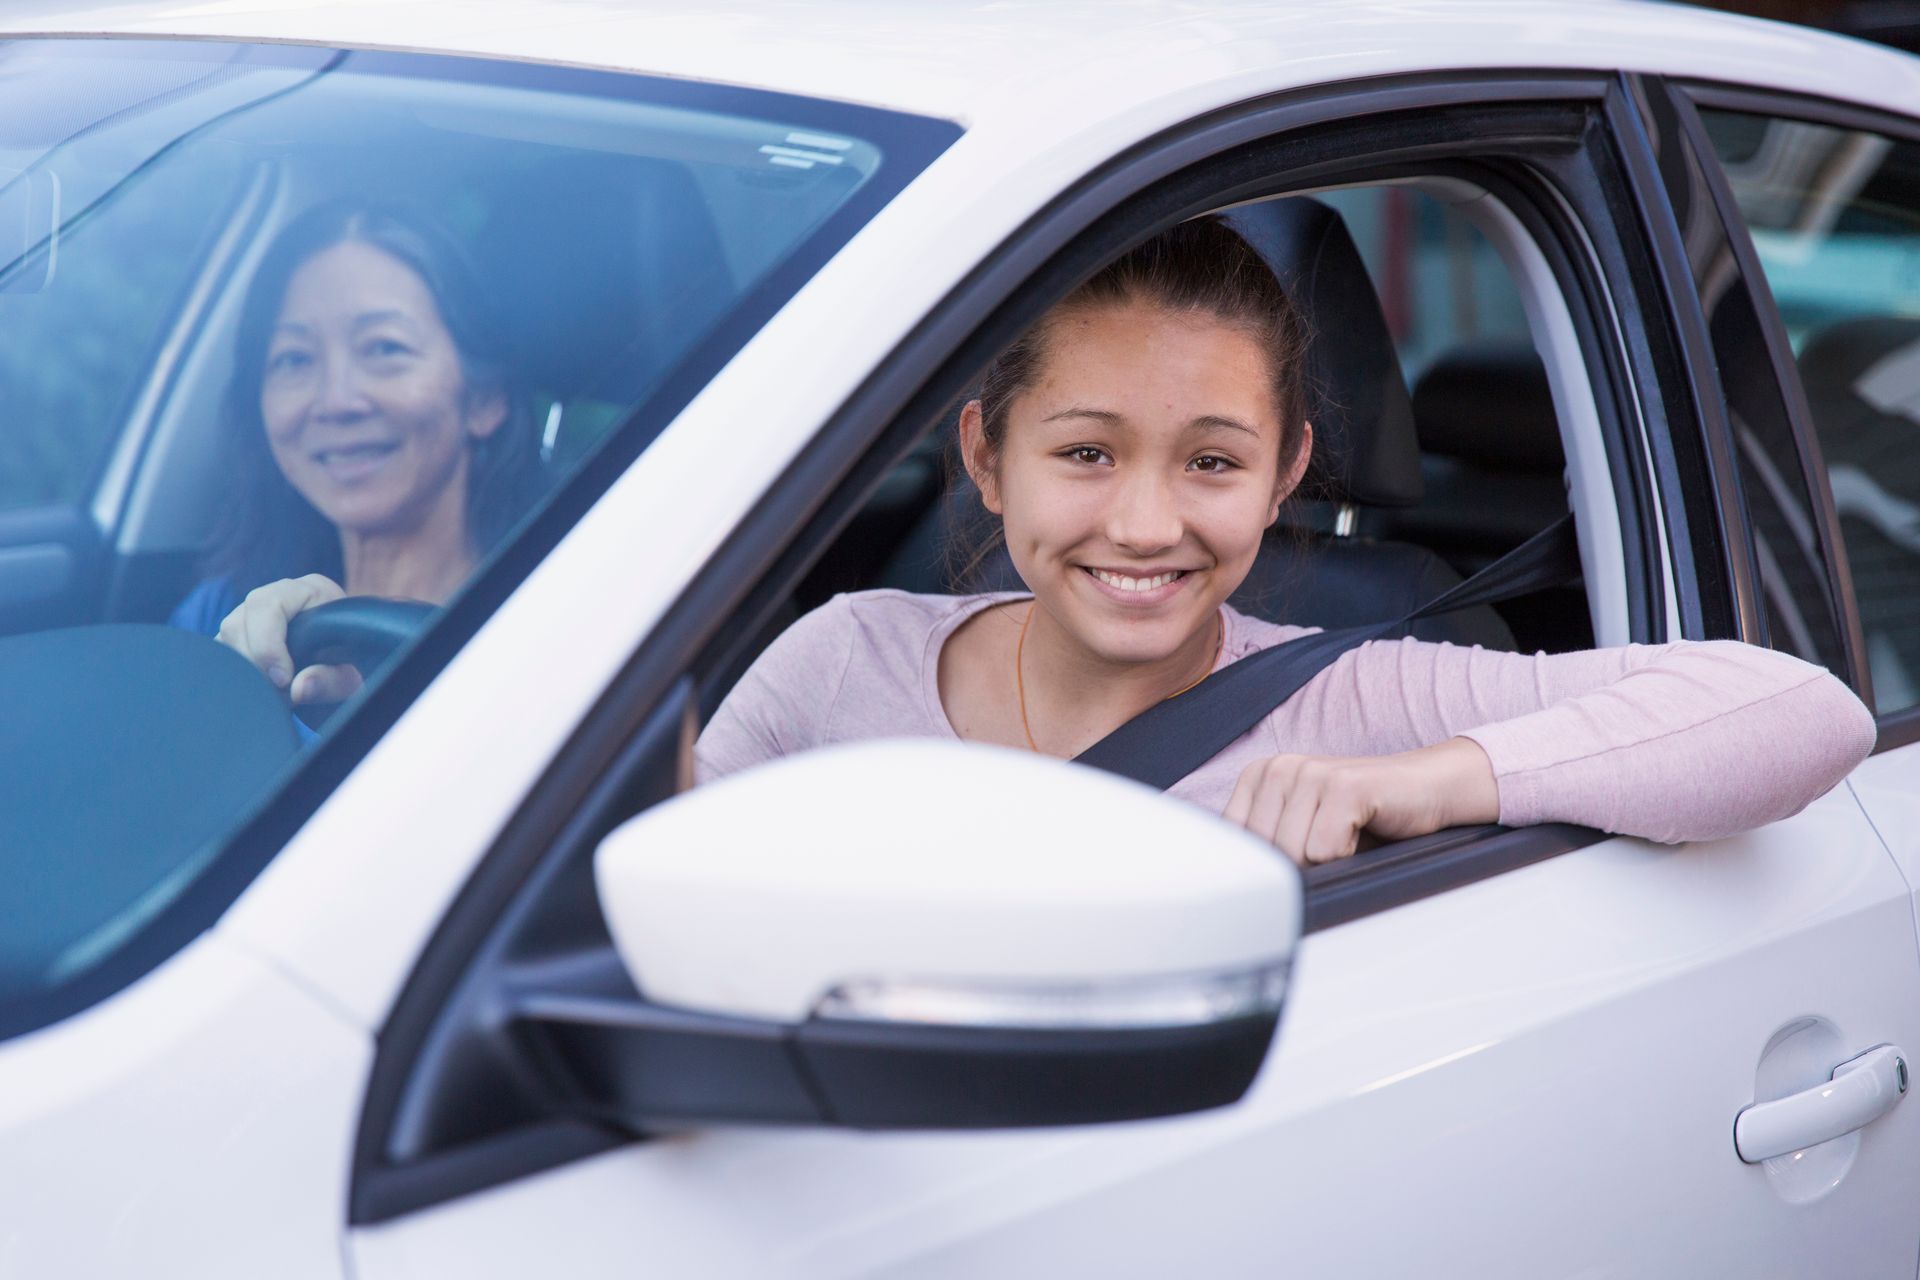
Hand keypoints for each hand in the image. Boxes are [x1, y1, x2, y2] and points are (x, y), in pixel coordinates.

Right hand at [215, 574, 363, 704]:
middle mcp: (278, 595)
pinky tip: (258, 687)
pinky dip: (234, 671)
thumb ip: (330, 681)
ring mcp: (255, 612)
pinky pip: (222, 650)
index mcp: (311, 591)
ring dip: (243, 668)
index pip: (270, 604)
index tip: (283, 680)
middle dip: (253, 660)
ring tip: (274, 691)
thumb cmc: (350, 666)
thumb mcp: (350, 678)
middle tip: (278, 691)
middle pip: (240, 620)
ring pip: (226, 635)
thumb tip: (298, 689)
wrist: (343, 668)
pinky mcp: (240, 634)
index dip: (268, 644)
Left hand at [1222, 737, 1499, 865]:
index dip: (1270, 870)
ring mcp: (1309, 772)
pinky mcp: (1343, 785)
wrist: (1426, 790)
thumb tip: (1240, 895)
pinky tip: (1363, 834)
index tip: (1298, 860)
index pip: (1238, 850)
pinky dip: (1348, 857)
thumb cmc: (1363, 819)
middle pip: (1266, 857)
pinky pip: (1325, 851)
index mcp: (1257, 777)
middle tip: (1330, 849)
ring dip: (1327, 864)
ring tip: (1347, 840)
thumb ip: (1266, 849)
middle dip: (1300, 868)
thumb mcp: (1300, 831)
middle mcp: (1276, 768)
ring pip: (1293, 857)